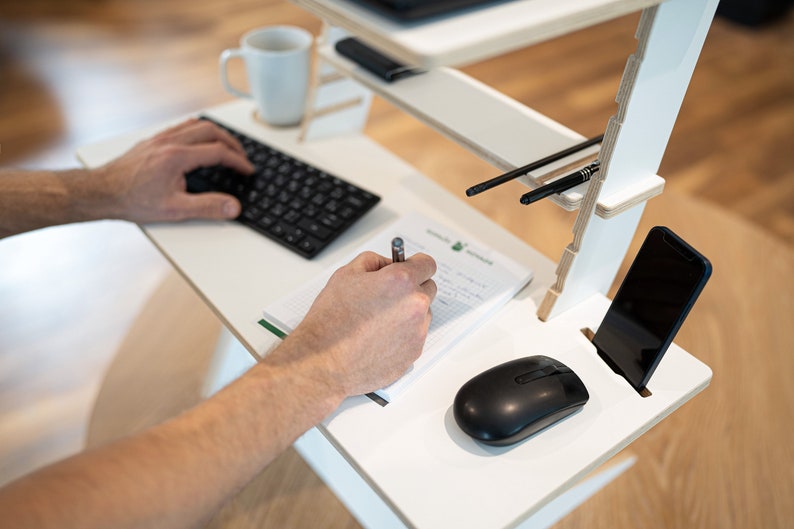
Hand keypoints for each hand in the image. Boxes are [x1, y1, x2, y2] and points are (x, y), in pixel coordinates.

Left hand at [96, 118, 253, 222]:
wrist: (101, 192)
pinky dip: (198, 131)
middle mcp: (169, 142)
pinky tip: (199, 142)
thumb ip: (207, 207)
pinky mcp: (152, 141)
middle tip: (242, 156)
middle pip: (211, 131)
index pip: (218, 152)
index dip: (238, 161)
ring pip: (196, 124)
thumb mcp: (174, 209)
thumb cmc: (131, 199)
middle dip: (232, 143)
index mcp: (177, 156)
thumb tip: (232, 207)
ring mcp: (160, 139)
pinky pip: (182, 127)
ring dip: (216, 133)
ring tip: (227, 145)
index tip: (247, 170)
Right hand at [279, 251, 437, 396]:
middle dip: (412, 288)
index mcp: (401, 281)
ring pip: (423, 314)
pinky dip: (403, 335)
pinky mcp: (414, 353)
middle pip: (428, 288)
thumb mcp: (346, 274)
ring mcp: (417, 331)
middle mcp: (415, 305)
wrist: (324, 361)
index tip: (409, 268)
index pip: (427, 264)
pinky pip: (415, 337)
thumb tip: (388, 263)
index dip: (415, 264)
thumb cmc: (331, 321)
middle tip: (388, 295)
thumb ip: (374, 262)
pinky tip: (379, 337)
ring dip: (409, 313)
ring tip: (379, 320)